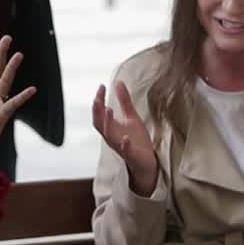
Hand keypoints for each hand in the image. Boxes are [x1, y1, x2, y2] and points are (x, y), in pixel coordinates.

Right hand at [92, 81, 158, 196]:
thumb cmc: (136, 140)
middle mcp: (112, 137)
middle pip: (98, 124)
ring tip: (109, 109)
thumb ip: (124, 101)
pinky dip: (125, 144)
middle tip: (97, 98)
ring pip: (109, 136)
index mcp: (111, 128)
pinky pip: (126, 150)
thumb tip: (118, 82)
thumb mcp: (131, 117)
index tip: (101, 87)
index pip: (99, 113)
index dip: (98, 100)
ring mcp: (120, 146)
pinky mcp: (131, 155)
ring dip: (107, 122)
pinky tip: (126, 137)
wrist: (146, 162)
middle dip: (96, 110)